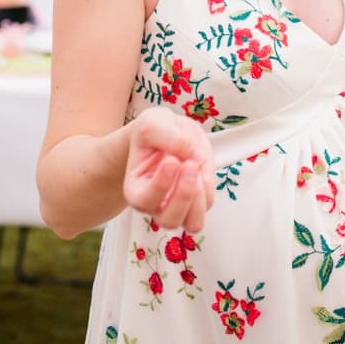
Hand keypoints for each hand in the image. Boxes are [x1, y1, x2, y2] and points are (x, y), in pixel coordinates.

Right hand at [122, 107, 215, 230]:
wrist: (165, 132)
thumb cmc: (151, 134)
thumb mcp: (152, 122)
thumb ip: (168, 136)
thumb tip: (193, 154)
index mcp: (135, 190)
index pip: (144, 201)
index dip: (160, 185)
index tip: (171, 161)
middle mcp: (156, 205)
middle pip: (170, 220)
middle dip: (184, 195)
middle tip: (190, 165)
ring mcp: (178, 206)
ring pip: (193, 222)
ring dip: (199, 195)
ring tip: (196, 166)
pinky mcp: (198, 201)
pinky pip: (208, 203)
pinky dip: (209, 183)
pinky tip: (200, 164)